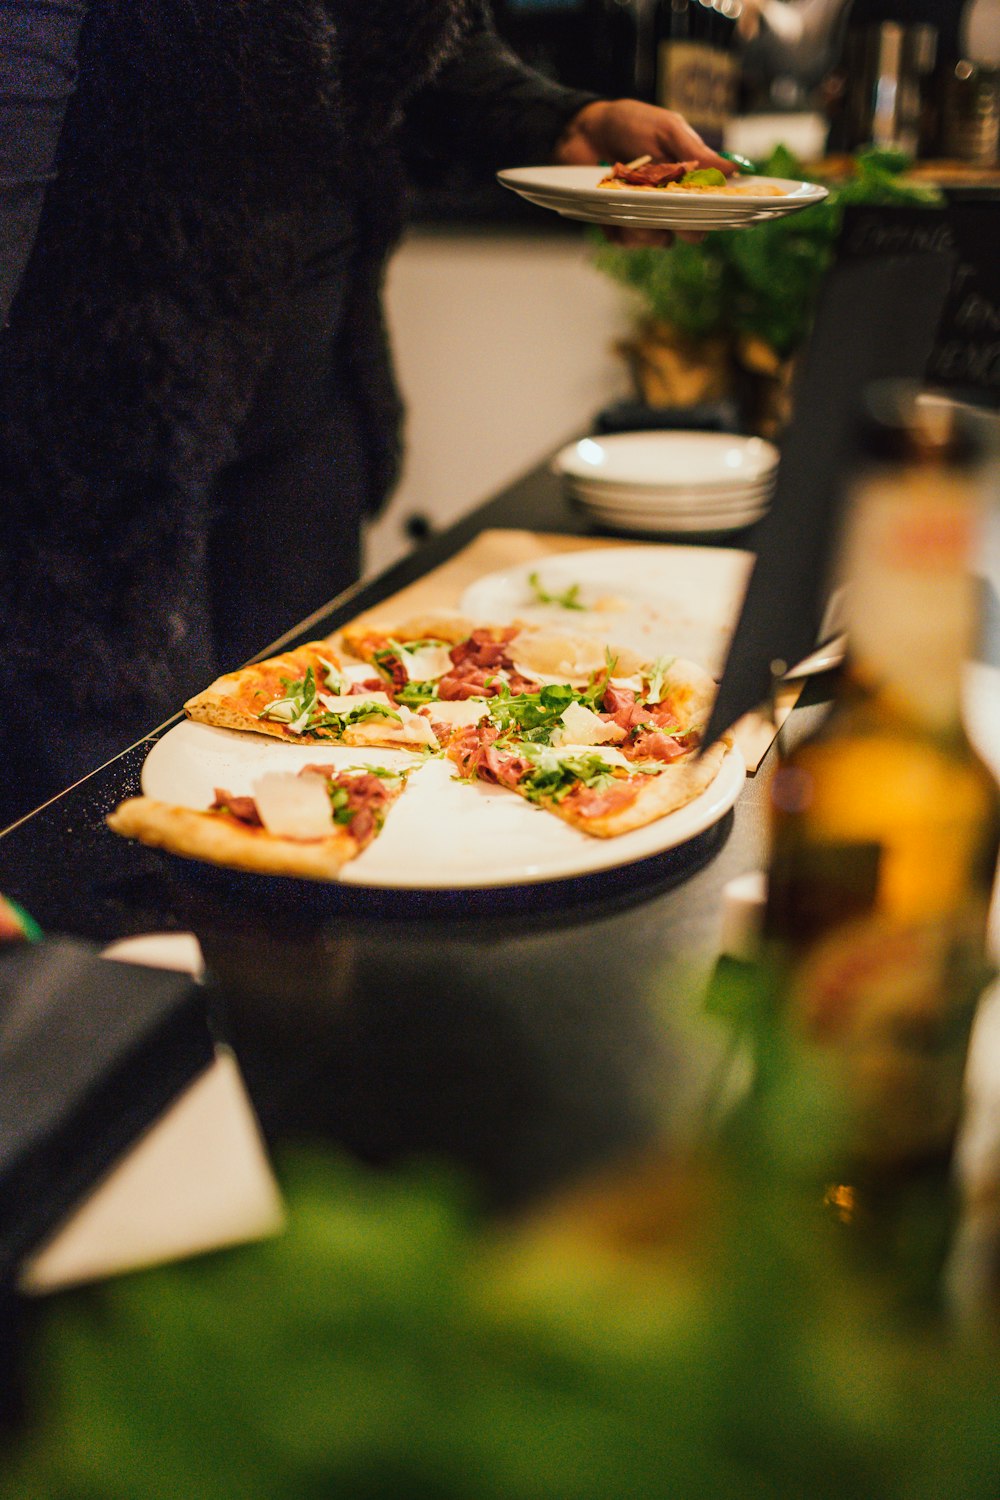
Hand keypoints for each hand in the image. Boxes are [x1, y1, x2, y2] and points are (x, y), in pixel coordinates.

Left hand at [553, 98, 734, 247]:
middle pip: (693, 232)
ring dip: (650, 224)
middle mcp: (672, 203)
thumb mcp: (666, 129)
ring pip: (661, 240)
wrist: (584, 130)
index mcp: (690, 181)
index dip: (722, 212)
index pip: (715, 206)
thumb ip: (694, 151)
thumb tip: (732, 170)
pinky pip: (628, 240)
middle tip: (674, 208)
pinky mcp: (619, 225)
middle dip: (688, 226)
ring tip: (633, 195)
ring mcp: (646, 216)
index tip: (723, 209)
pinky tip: (614, 203)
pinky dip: (623, 226)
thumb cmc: (630, 123)